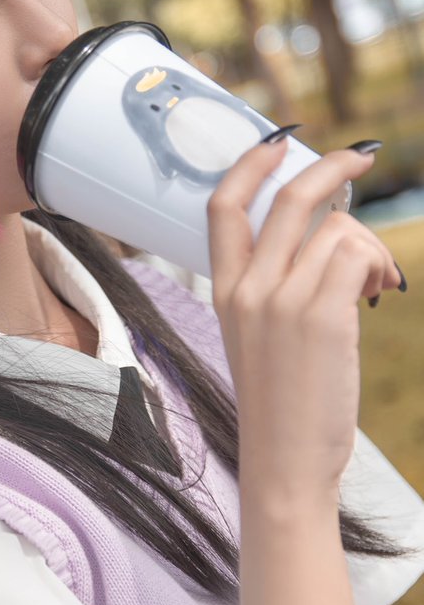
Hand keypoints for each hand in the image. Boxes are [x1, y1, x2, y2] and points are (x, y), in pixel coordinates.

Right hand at [207, 140, 401, 494]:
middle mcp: (248, 289)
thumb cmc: (280, 404)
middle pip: (290, 198)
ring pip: (338, 230)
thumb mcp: (257, 338)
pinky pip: (358, 256)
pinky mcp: (321, 315)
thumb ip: (276, 287)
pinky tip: (381, 295)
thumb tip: (331, 237)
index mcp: (225, 292)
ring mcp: (282, 300)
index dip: (251, 164)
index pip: (223, 206)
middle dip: (334, 167)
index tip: (281, 143)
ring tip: (380, 283)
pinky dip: (379, 267)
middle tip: (363, 159)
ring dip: (373, 247)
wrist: (284, 461)